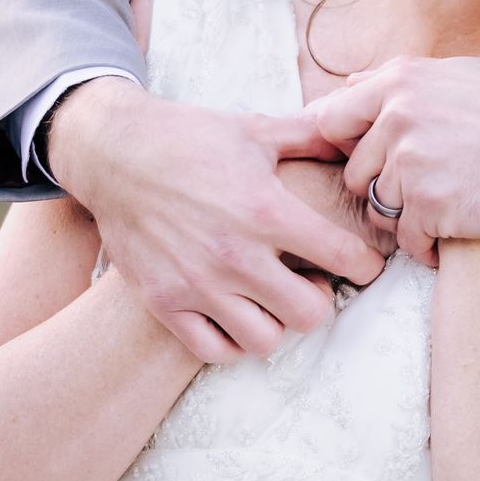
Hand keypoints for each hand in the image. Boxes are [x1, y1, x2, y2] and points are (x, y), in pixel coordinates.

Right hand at [47, 78, 385, 362]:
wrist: (113, 153)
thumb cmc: (189, 138)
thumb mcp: (255, 130)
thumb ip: (310, 138)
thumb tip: (354, 138)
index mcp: (265, 210)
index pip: (344, 256)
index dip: (366, 263)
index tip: (364, 262)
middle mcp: (234, 255)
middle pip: (310, 313)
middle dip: (322, 298)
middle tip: (314, 281)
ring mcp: (196, 284)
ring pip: (264, 340)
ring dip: (277, 322)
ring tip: (272, 298)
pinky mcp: (164, 302)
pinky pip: (213, 350)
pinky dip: (232, 340)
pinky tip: (235, 312)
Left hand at [285, 57, 479, 264]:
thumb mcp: (459, 76)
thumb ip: (399, 81)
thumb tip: (348, 85)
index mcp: (401, 81)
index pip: (332, 118)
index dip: (347, 146)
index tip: (375, 160)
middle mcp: (398, 117)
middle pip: (355, 172)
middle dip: (382, 188)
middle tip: (425, 190)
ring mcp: (410, 162)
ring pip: (378, 208)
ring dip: (405, 218)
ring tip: (444, 209)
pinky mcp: (426, 206)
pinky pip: (406, 238)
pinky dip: (426, 245)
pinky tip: (452, 233)